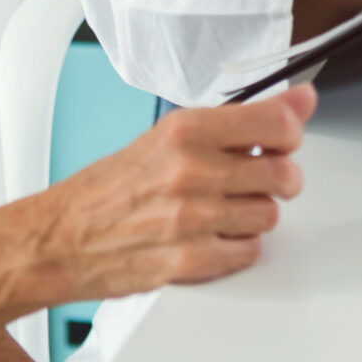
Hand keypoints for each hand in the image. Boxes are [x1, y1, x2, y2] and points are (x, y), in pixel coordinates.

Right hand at [29, 86, 314, 302]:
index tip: (281, 141)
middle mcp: (190, 170)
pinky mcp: (189, 261)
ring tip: (222, 210)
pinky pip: (248, 252)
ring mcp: (191, 219)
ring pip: (269, 216)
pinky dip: (236, 247)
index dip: (290, 136)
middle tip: (254, 180)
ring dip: (253, 215)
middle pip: (283, 175)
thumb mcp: (171, 136)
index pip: (278, 124)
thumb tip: (301, 99)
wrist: (60, 239)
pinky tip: (210, 236)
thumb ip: (242, 119)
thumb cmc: (110, 187)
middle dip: (277, 180)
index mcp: (186, 130)